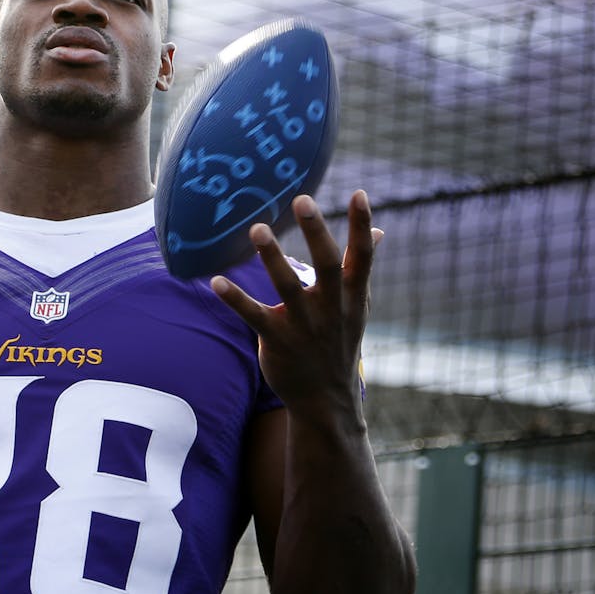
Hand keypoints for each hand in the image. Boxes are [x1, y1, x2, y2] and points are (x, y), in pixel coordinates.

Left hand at [211, 191, 380, 417]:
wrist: (326, 399)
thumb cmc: (340, 341)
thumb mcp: (357, 306)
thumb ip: (361, 266)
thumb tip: (379, 231)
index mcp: (352, 295)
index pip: (361, 256)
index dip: (362, 226)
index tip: (359, 194)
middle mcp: (331, 308)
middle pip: (327, 265)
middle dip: (316, 232)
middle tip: (302, 199)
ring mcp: (304, 325)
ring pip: (287, 287)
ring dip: (272, 257)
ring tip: (257, 228)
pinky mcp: (277, 340)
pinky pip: (254, 316)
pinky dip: (235, 299)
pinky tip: (216, 280)